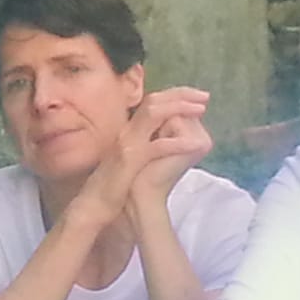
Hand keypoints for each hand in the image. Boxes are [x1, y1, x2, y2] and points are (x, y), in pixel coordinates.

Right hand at [69, 87, 211, 230]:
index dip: (175, 95)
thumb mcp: (131, 159)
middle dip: (182, 95)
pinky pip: (157, 146)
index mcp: (128, 131)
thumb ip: (145, 145)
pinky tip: (194, 144)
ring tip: (201, 109)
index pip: (152, 102)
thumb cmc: (114, 186)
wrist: (94, 205)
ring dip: (180, 108)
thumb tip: (166, 140)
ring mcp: (127, 143)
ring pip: (154, 113)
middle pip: (154, 100)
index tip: (196, 97)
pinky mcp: (130, 159)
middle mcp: (127, 131)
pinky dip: (177, 144)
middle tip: (204, 96)